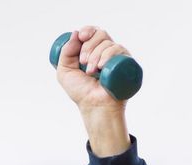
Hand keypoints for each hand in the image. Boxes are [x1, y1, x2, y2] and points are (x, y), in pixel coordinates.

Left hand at [56, 26, 129, 156]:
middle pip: (100, 34)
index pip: (93, 32)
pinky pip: (119, 50)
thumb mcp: (65, 71)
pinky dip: (108, 55)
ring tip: (91, 72)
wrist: (94, 106)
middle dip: (88, 46)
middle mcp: (107, 51)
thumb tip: (75, 33)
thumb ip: (65, 53)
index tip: (81, 37)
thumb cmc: (81, 92)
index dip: (87, 30)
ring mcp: (117, 57)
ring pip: (108, 43)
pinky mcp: (127, 64)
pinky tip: (101, 67)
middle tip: (83, 62)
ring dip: (96, 55)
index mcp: (94, 50)